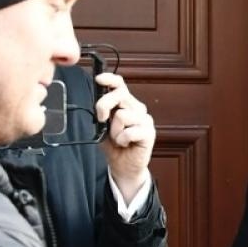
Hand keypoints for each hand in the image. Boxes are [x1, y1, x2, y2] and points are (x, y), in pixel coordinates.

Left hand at [95, 72, 156, 201]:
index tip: (99, 79)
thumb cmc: (114, 146)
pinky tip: (126, 144)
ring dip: (115, 131)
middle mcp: (137, 109)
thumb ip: (102, 113)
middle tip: (102, 120)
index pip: (120, 86)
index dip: (110, 79)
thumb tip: (98, 104)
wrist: (124, 167)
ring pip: (123, 115)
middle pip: (119, 95)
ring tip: (119, 139)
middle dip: (104, 106)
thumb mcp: (103, 126)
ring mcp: (145, 120)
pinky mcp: (149, 132)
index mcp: (126, 104)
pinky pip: (130, 131)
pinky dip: (123, 139)